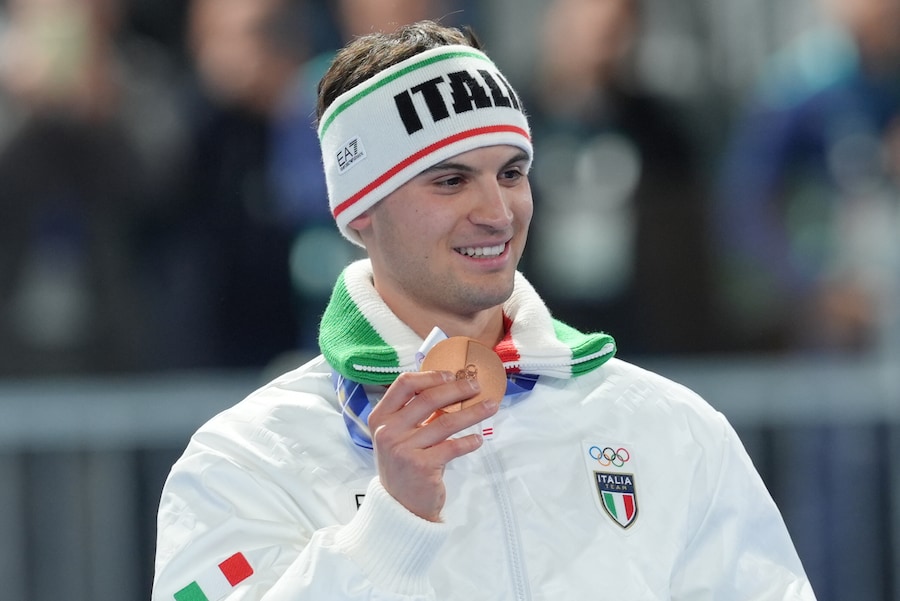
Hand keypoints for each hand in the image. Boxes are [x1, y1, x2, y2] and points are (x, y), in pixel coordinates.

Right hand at [368, 370, 500, 521]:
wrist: (400, 506)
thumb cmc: (404, 465)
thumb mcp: (400, 436)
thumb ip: (416, 413)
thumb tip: (450, 387)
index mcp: (380, 417)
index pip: (404, 384)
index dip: (430, 376)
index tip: (451, 375)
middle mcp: (388, 431)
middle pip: (428, 398)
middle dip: (458, 389)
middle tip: (476, 386)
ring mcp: (403, 449)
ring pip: (446, 421)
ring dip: (473, 413)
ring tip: (491, 407)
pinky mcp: (421, 466)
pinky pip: (452, 447)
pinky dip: (469, 442)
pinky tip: (478, 440)